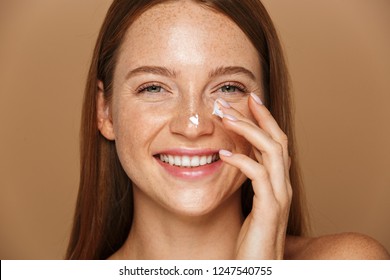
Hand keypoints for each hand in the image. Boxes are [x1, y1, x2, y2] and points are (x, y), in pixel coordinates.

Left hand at [218, 93, 291, 258]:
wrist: (257, 268)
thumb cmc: (251, 238)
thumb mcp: (250, 204)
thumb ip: (247, 181)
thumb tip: (232, 158)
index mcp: (278, 182)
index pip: (276, 141)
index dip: (265, 118)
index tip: (249, 99)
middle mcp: (284, 185)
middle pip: (278, 139)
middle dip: (258, 116)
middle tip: (236, 98)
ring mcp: (280, 197)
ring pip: (272, 151)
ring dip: (248, 131)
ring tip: (224, 117)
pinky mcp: (270, 210)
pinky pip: (259, 176)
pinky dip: (241, 161)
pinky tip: (222, 154)